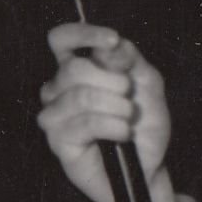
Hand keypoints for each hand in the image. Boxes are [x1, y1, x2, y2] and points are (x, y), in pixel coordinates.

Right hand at [37, 25, 174, 201]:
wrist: (147, 168)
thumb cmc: (143, 126)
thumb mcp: (147, 86)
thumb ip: (131, 61)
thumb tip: (114, 46)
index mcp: (75, 69)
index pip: (61, 40)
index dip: (84, 34)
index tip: (113, 41)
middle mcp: (58, 89)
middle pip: (74, 68)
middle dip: (112, 80)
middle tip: (129, 96)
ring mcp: (54, 115)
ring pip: (80, 95)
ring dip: (116, 106)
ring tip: (129, 118)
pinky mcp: (59, 141)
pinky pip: (85, 123)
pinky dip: (113, 125)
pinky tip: (123, 133)